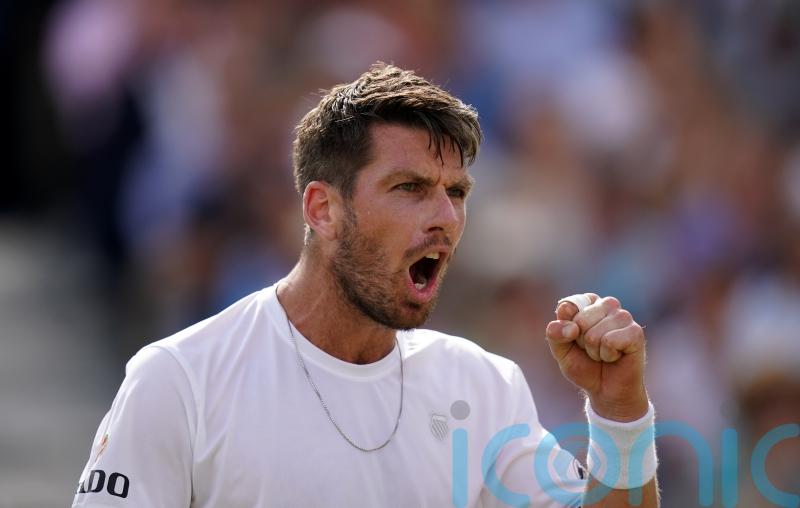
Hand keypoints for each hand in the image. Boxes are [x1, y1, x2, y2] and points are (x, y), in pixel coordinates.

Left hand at [545, 293, 648, 421]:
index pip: (567, 306)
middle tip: (593, 350)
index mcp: (588, 302)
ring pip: (595, 334)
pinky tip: (616, 356)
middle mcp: (608, 305)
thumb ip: (555, 334)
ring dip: (595, 351)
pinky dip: (608, 355)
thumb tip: (571, 327)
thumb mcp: (561, 350)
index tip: (576, 339)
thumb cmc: (584, 366)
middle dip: (582, 342)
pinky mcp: (636, 332)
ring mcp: (624, 317)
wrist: (605, 390)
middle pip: (580, 320)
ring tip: (604, 353)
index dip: (567, 330)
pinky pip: (610, 341)